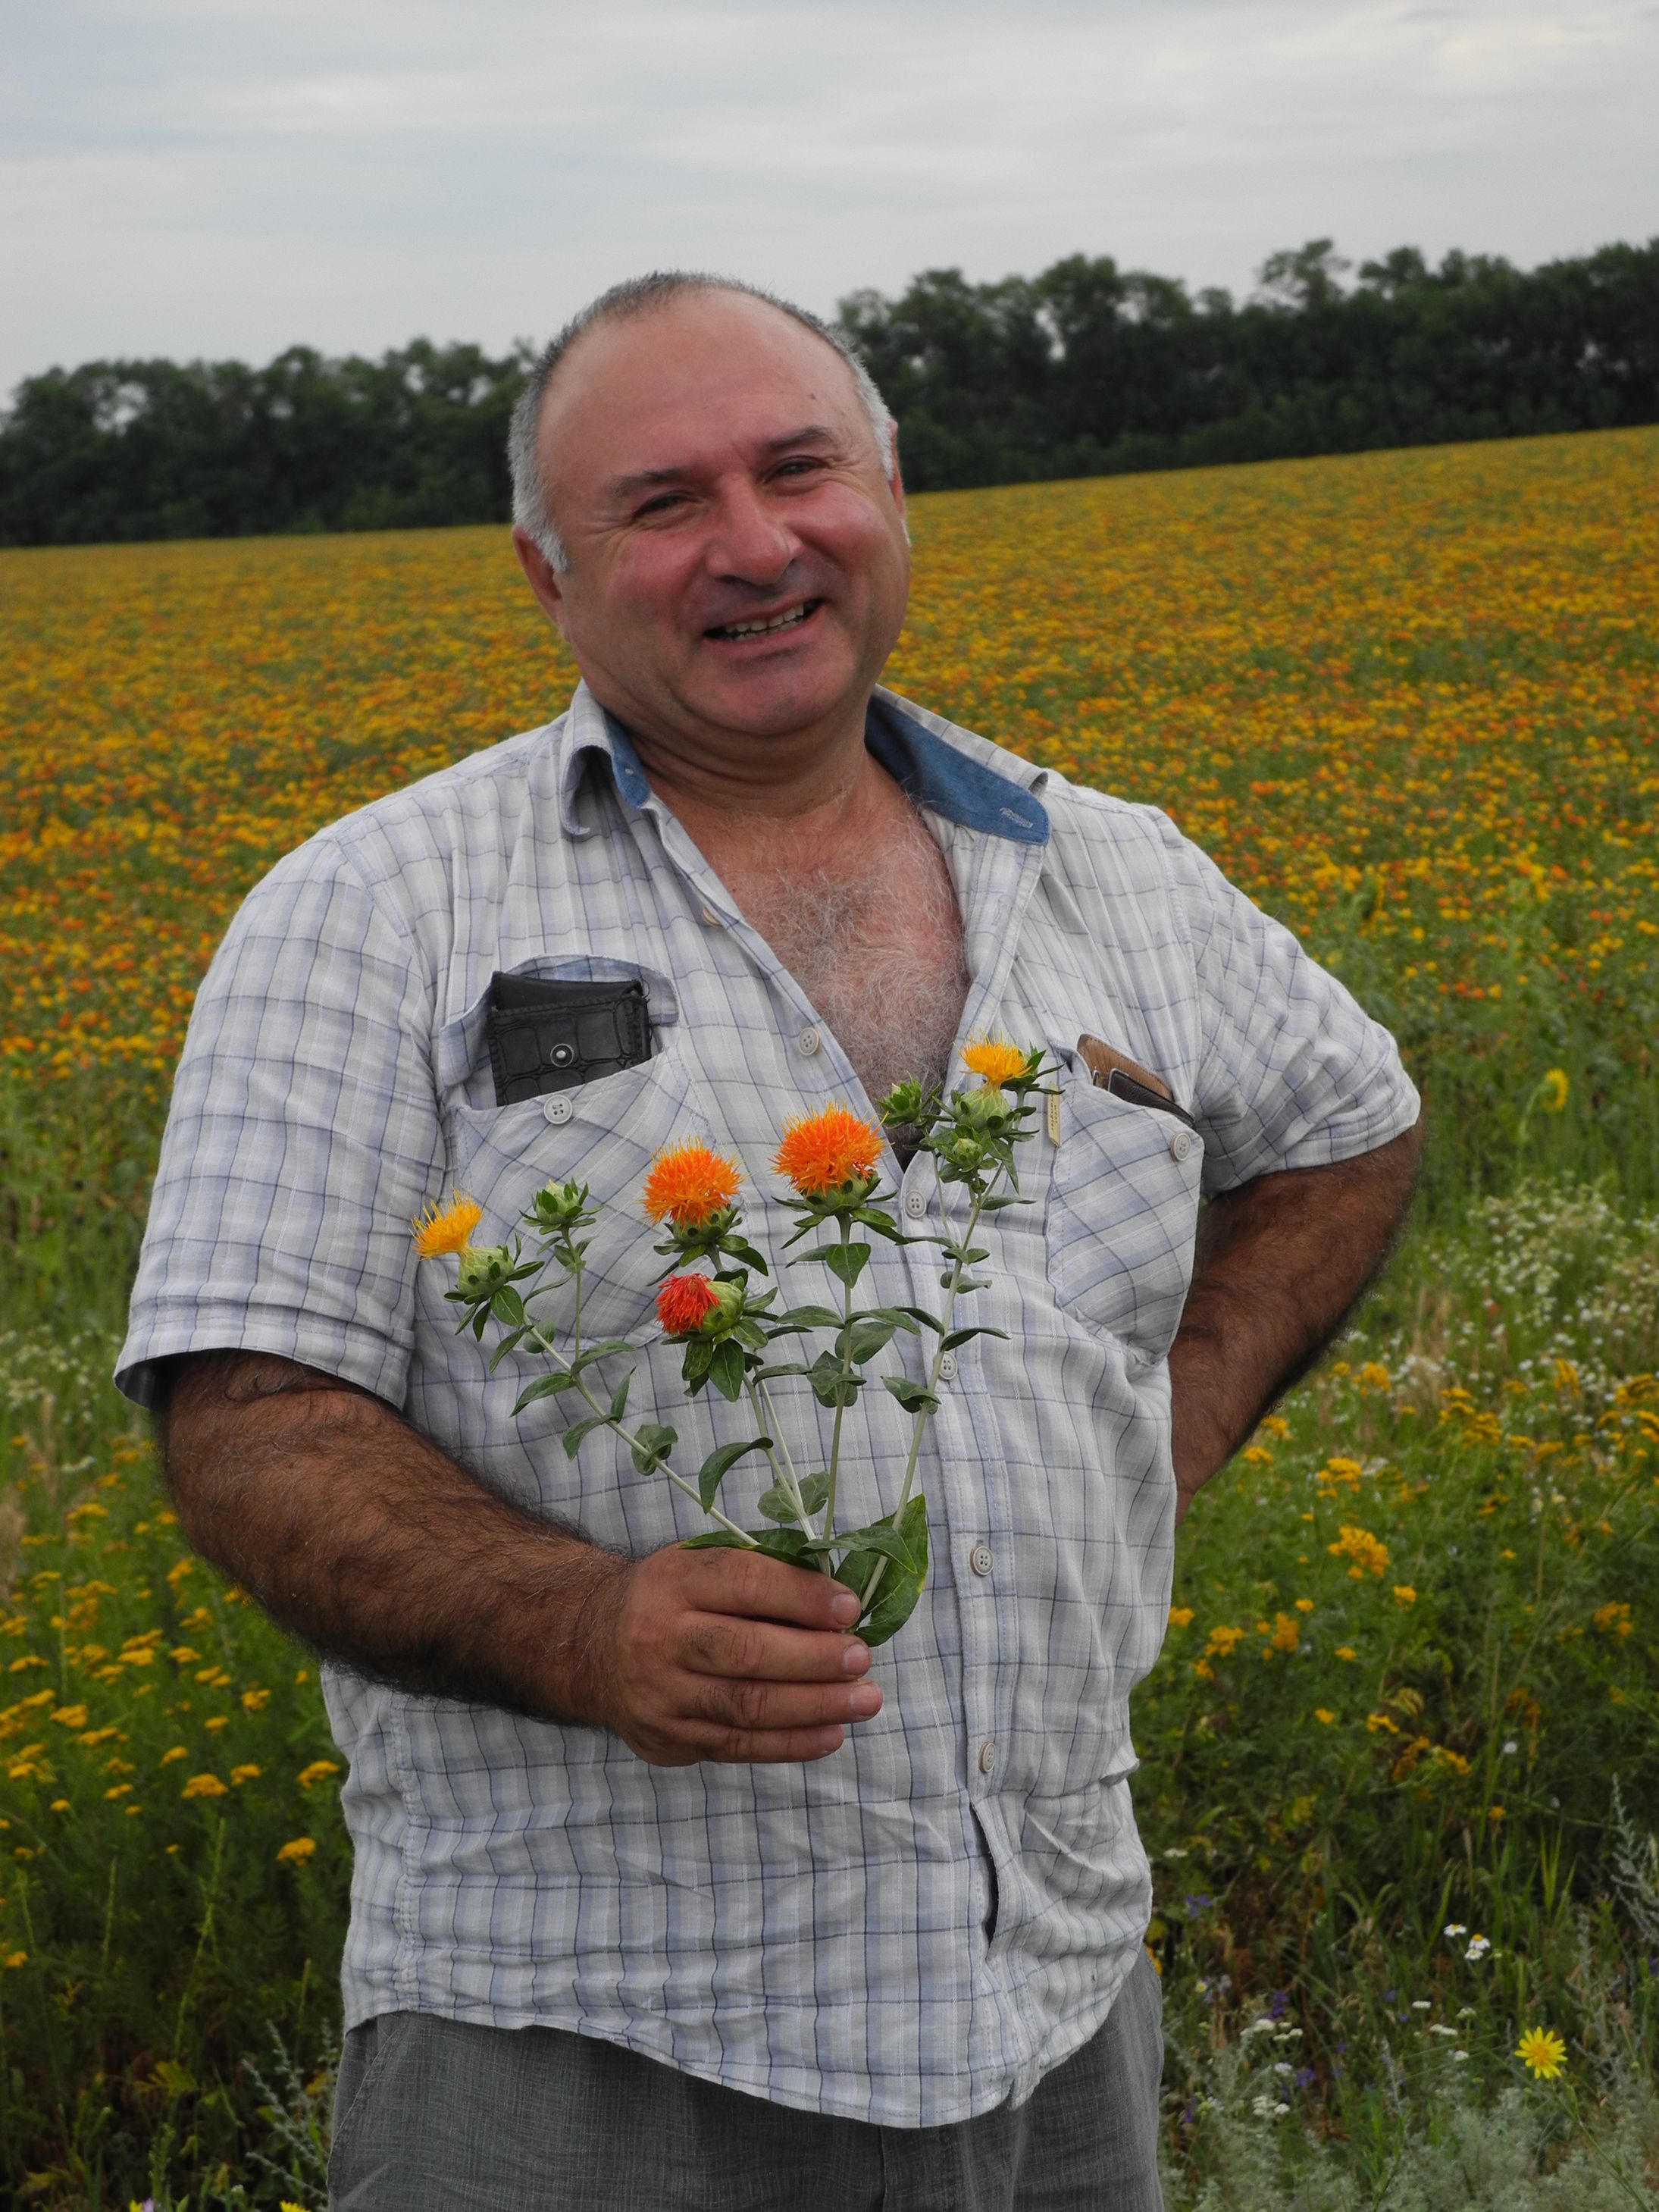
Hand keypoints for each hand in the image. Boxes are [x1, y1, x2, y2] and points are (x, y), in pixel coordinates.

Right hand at [575, 1545, 882, 1765]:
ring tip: (864, 1700)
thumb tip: (840, 1601)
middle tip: (862, 1658)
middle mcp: (658, 1637)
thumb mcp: (699, 1564)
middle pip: (744, 1652)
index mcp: (673, 1581)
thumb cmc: (670, 1597)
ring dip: (814, 1706)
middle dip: (813, 1658)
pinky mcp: (666, 1738)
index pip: (744, 1584)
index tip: (849, 1607)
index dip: (801, 1596)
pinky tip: (831, 1734)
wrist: (591, 1645)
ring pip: (745, 1706)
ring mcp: (659, 1695)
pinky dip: (790, 1743)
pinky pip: (736, 1746)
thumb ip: (762, 1574)